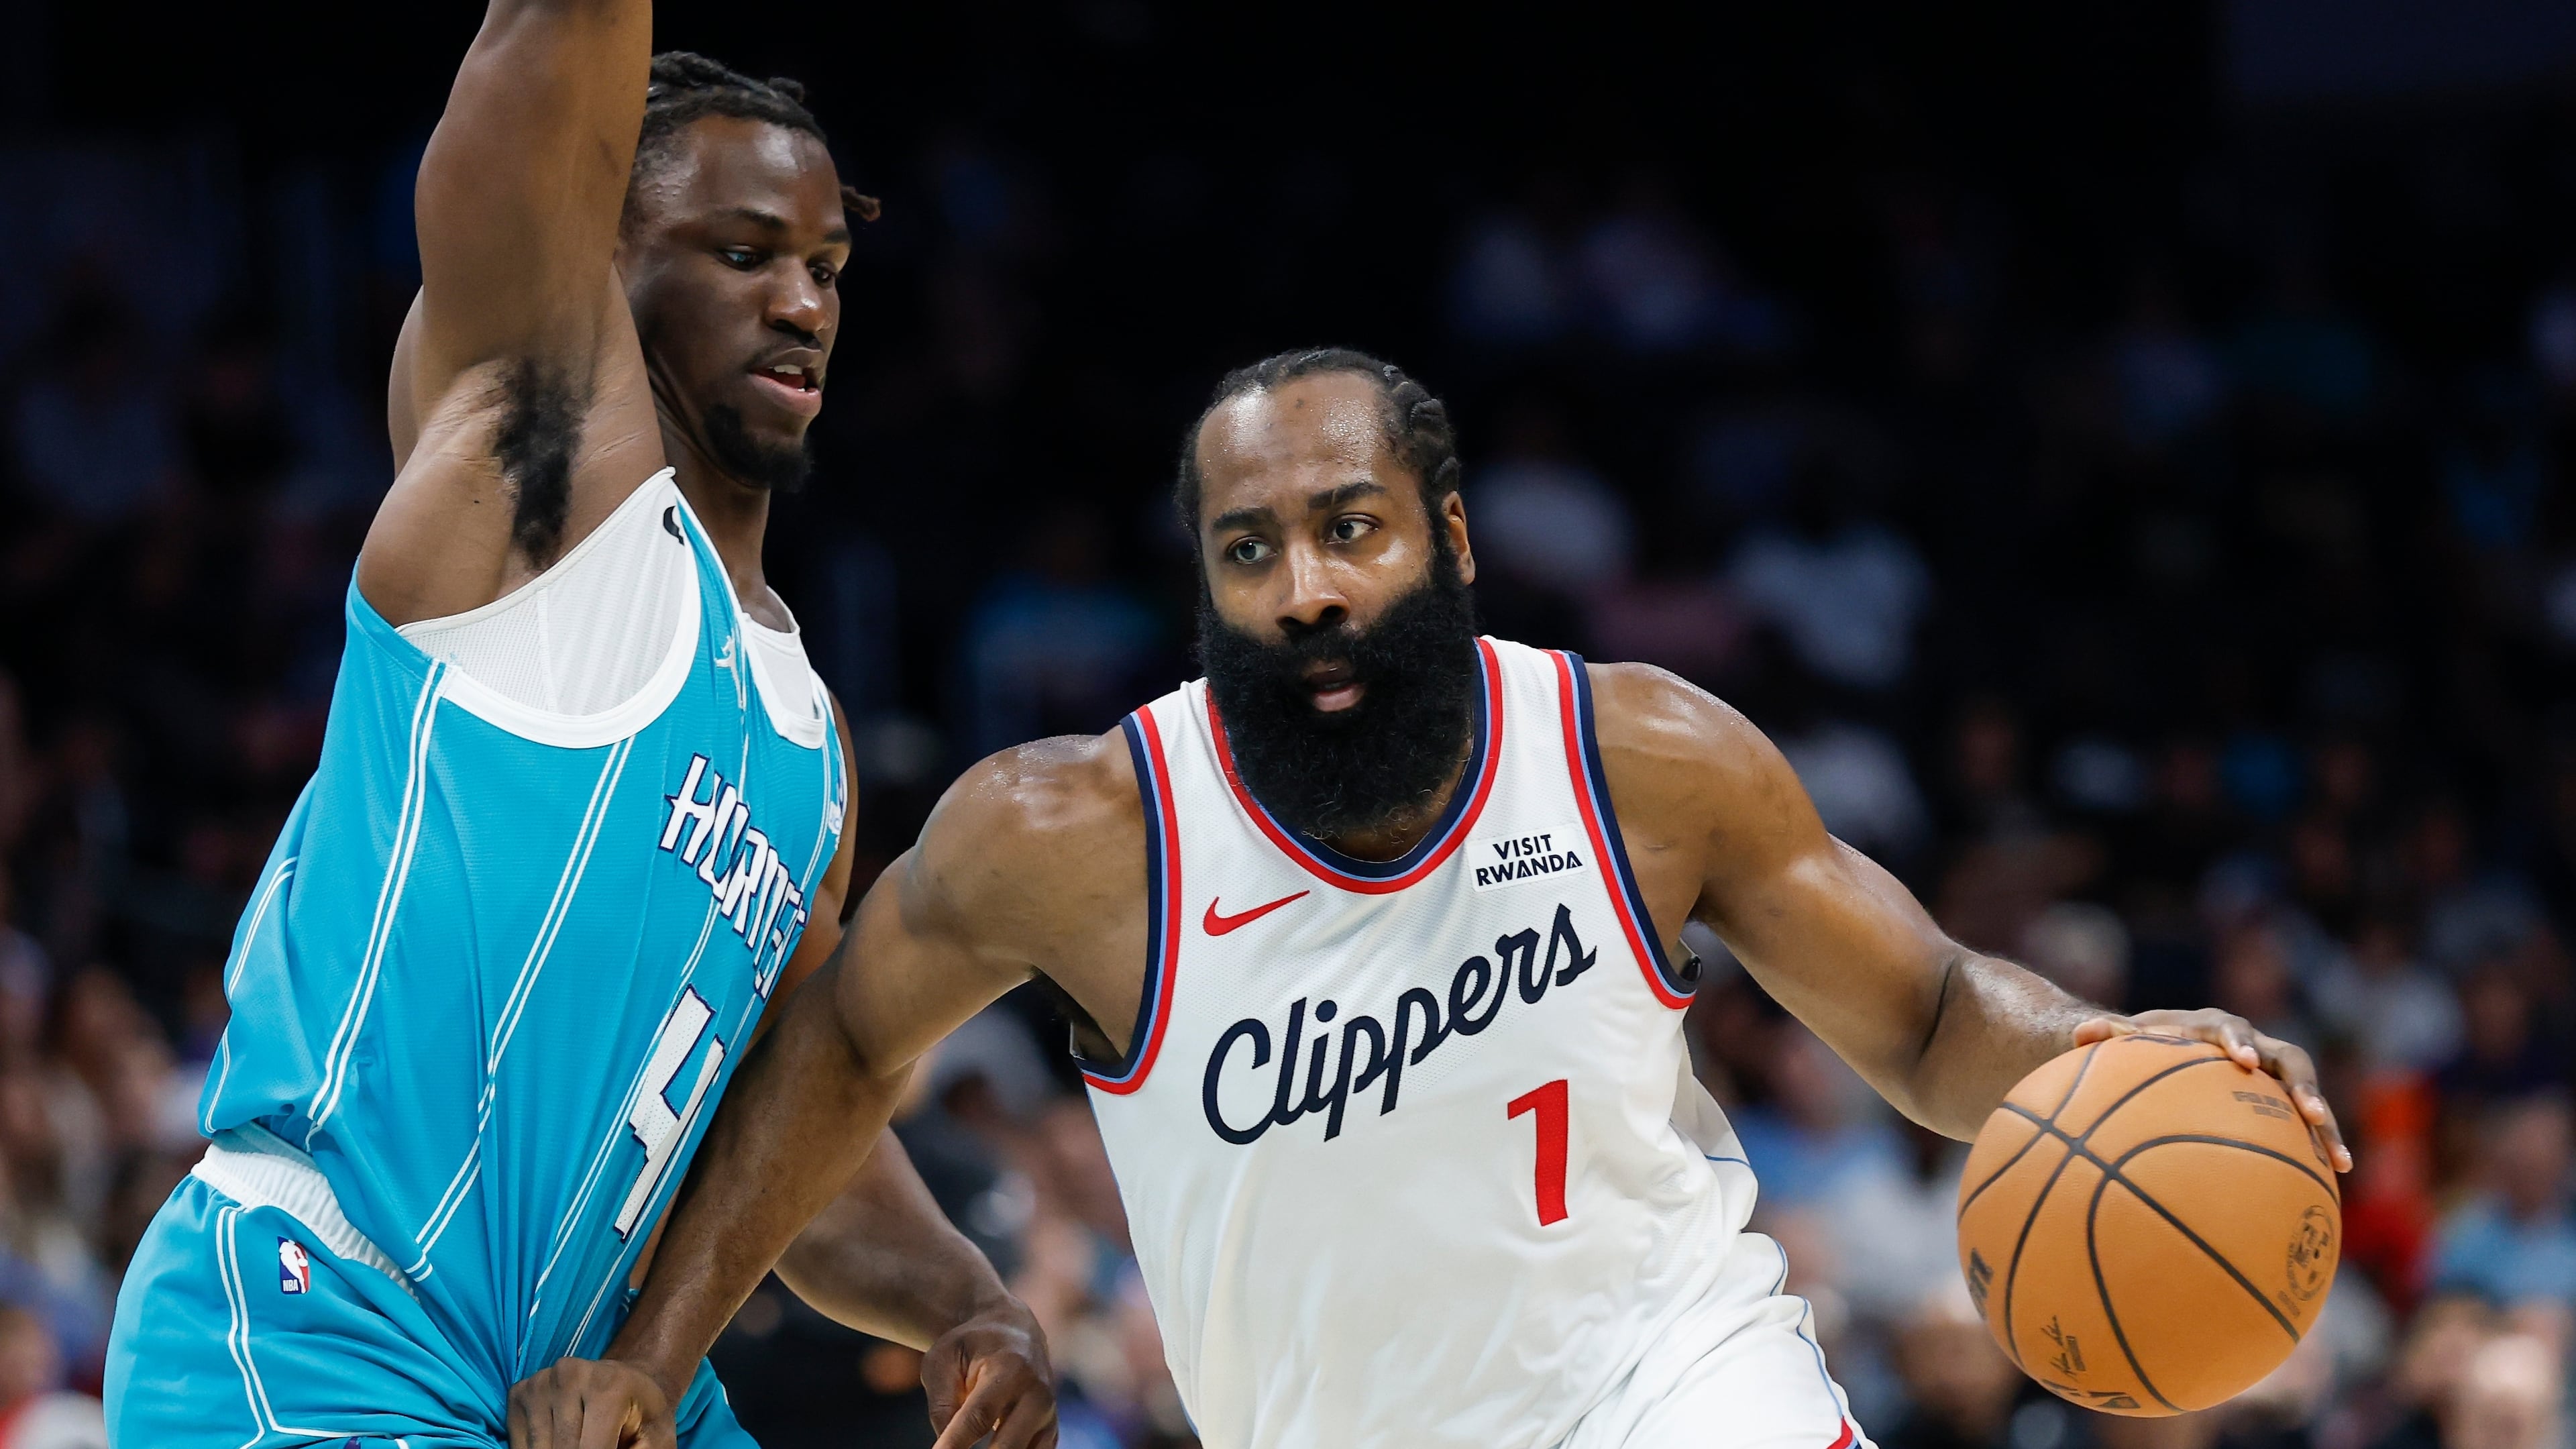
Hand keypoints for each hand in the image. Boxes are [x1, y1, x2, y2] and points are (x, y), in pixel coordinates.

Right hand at [508, 1357, 675, 1448]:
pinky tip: (561, 1440)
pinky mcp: (520, 1391)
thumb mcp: (656, 1440)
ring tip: (585, 1441)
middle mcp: (570, 1375)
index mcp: (610, 1386)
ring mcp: (541, 1381)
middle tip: (602, 1444)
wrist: (628, 1380)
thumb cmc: (644, 1415)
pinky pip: (519, 1444)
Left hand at [924, 1295, 1058, 1448]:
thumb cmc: (971, 1346)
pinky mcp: (1050, 1429)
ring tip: (969, 1446)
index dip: (955, 1443)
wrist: (1014, 1329)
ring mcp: (1048, 1414)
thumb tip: (948, 1448)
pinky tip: (993, 1446)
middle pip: (1008, 1446)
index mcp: (1009, 1368)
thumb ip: (942, 1405)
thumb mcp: (943, 1360)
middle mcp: (1036, 1393)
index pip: (979, 1416)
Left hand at [2074, 1009, 2351, 1171]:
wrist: (2172, 1045)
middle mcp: (2254, 1045)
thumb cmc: (2145, 1044)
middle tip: (2311, 1111)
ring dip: (2326, 1123)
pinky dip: (2321, 1143)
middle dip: (2302, 1085)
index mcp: (2216, 1028)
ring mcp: (2273, 1072)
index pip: (2231, 1030)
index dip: (2239, 1042)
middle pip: (2288, 1059)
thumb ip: (2106, 1035)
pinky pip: (2306, 1121)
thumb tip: (2078, 1032)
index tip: (2242, 1060)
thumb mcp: (2125, 1039)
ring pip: (2308, 1092)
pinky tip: (2335, 1175)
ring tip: (2338, 1159)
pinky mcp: (2282, 1099)